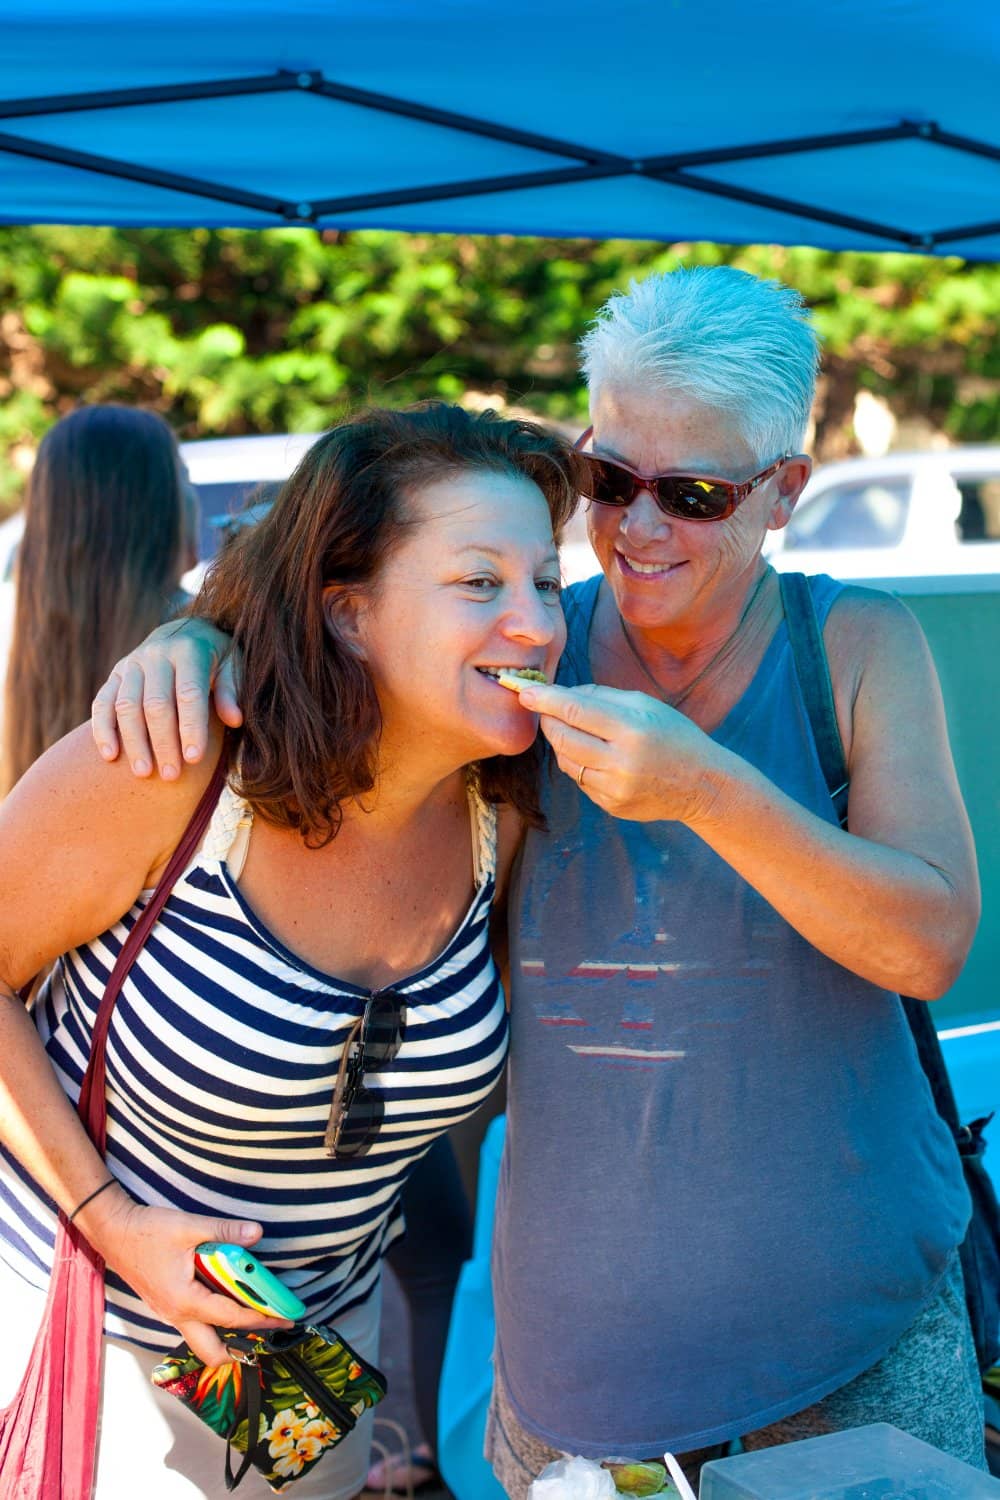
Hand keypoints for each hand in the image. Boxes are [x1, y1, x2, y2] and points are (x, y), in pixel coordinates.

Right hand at [79, 1188, 292, 1365]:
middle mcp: (176, 1315)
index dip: (262, 1318)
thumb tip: (256, 1234)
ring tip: (253, 1314)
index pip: (231, 1317)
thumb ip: (224, 1232)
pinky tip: (227, 1299)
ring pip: (202, 1340)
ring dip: (228, 1334)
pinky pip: (194, 1325)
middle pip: (212, 1352)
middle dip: (241, 1348)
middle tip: (268, 1327)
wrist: (113, 1232)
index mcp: (184, 1300)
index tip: (285, 1319)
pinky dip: (215, 1320)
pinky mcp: (166, 1306)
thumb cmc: (147, 1230)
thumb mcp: (189, 1226)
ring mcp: (169, 1313)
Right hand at [91, 619, 240, 778]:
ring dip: (134, 742)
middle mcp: (156, 654)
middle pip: (156, 704)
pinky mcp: (115, 675)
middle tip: (171, 775)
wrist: (185, 631)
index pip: (189, 694)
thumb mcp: (234, 665)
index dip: (191, 728)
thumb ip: (232, 690)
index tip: (194, 760)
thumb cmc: (217, 658)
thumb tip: (235, 720)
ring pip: (126, 706)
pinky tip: (110, 756)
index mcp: (189, 650)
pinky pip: (102, 703)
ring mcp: (131, 664)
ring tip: (143, 773)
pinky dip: (103, 729)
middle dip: (163, 742)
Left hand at [517, 681, 729, 824]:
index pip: (575, 710)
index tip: (522, 691)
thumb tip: (561, 694)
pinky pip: (581, 780)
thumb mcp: (645, 705)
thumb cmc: (674, 735)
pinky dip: (580, 764)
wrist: (701, 784)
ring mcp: (615, 788)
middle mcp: (622, 761)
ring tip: (577, 732)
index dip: (545, 700)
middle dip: (548, 721)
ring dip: (562, 743)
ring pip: (567, 761)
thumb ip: (601, 696)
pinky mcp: (612, 805)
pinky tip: (597, 757)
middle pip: (563, 738)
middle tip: (545, 709)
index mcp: (632, 729)